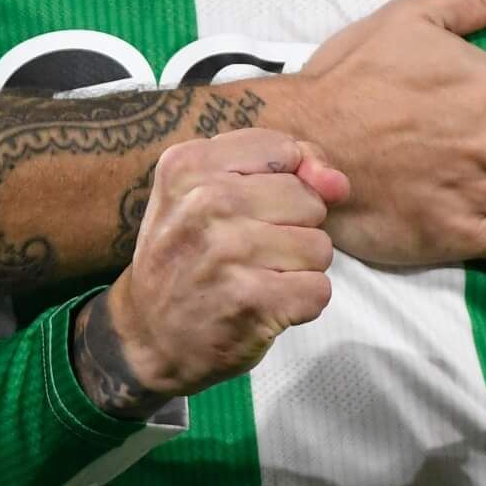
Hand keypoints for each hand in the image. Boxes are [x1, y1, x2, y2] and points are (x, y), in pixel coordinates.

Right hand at [70, 128, 346, 418]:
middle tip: (249, 251)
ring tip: (257, 277)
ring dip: (298, 269)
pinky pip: (318, 289)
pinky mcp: (250, 300)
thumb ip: (285, 169)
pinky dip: (300, 303)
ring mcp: (227, 251)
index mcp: (190, 164)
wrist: (147, 335)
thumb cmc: (188, 254)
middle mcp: (205, 201)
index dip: (285, 182)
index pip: (285, 150)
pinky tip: (265, 305)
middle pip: (308, 200)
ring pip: (319, 246)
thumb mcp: (209, 191)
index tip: (253, 207)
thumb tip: (338, 183)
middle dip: (293, 229)